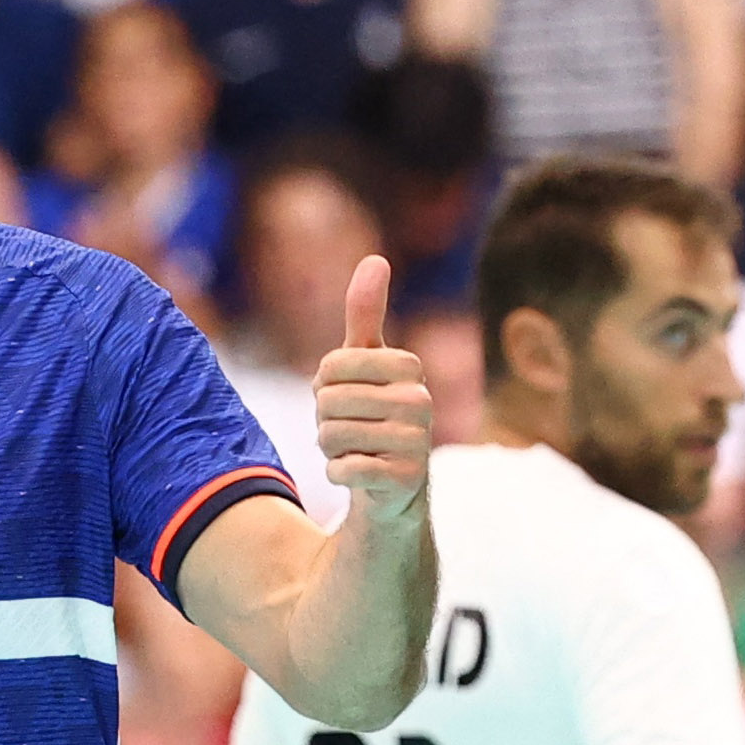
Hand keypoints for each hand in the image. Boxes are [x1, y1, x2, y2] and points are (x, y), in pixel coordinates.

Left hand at [316, 256, 432, 523]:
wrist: (392, 486)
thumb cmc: (371, 413)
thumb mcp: (365, 363)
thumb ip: (365, 314)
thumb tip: (375, 259)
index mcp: (408, 367)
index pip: (330, 366)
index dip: (324, 385)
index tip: (346, 395)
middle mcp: (420, 400)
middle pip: (327, 402)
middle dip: (324, 419)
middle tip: (350, 427)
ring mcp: (417, 442)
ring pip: (331, 436)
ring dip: (330, 448)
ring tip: (356, 449)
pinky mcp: (407, 479)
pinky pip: (342, 470)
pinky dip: (337, 474)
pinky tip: (359, 473)